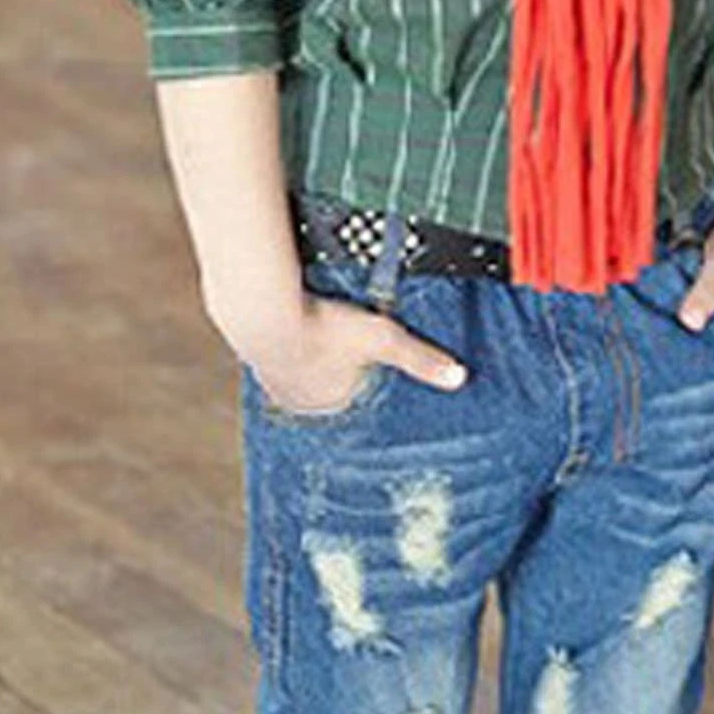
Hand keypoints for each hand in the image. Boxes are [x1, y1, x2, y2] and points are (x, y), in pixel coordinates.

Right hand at [206, 283, 466, 413]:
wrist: (261, 309)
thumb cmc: (323, 326)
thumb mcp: (382, 339)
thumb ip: (420, 359)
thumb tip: (460, 379)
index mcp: (334, 405)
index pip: (357, 394)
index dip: (362, 373)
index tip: (362, 356)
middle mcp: (303, 405)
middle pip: (328, 386)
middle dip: (334, 368)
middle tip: (337, 342)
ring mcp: (275, 386)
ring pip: (300, 373)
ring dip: (307, 358)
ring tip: (314, 338)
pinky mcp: (254, 363)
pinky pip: (275, 359)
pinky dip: (284, 348)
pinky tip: (288, 332)